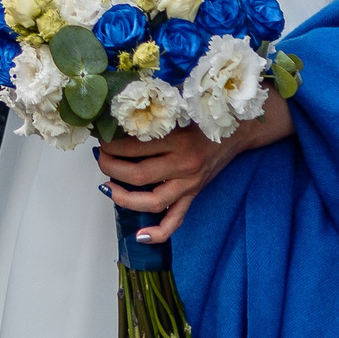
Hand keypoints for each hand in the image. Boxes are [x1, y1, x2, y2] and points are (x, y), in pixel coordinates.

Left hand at [96, 98, 292, 242]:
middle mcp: (183, 165)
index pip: (134, 147)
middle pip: (137, 175)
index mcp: (177, 139)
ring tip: (108, 187)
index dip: (112, 146)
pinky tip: (139, 236)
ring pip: (152, 202)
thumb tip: (119, 107)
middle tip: (100, 158)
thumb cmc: (204, 112)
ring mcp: (189, 184)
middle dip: (110, 168)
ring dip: (124, 197)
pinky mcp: (194, 195)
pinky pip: (176, 220)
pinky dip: (158, 232)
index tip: (101, 140)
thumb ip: (153, 104)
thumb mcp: (179, 101)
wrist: (238, 129)